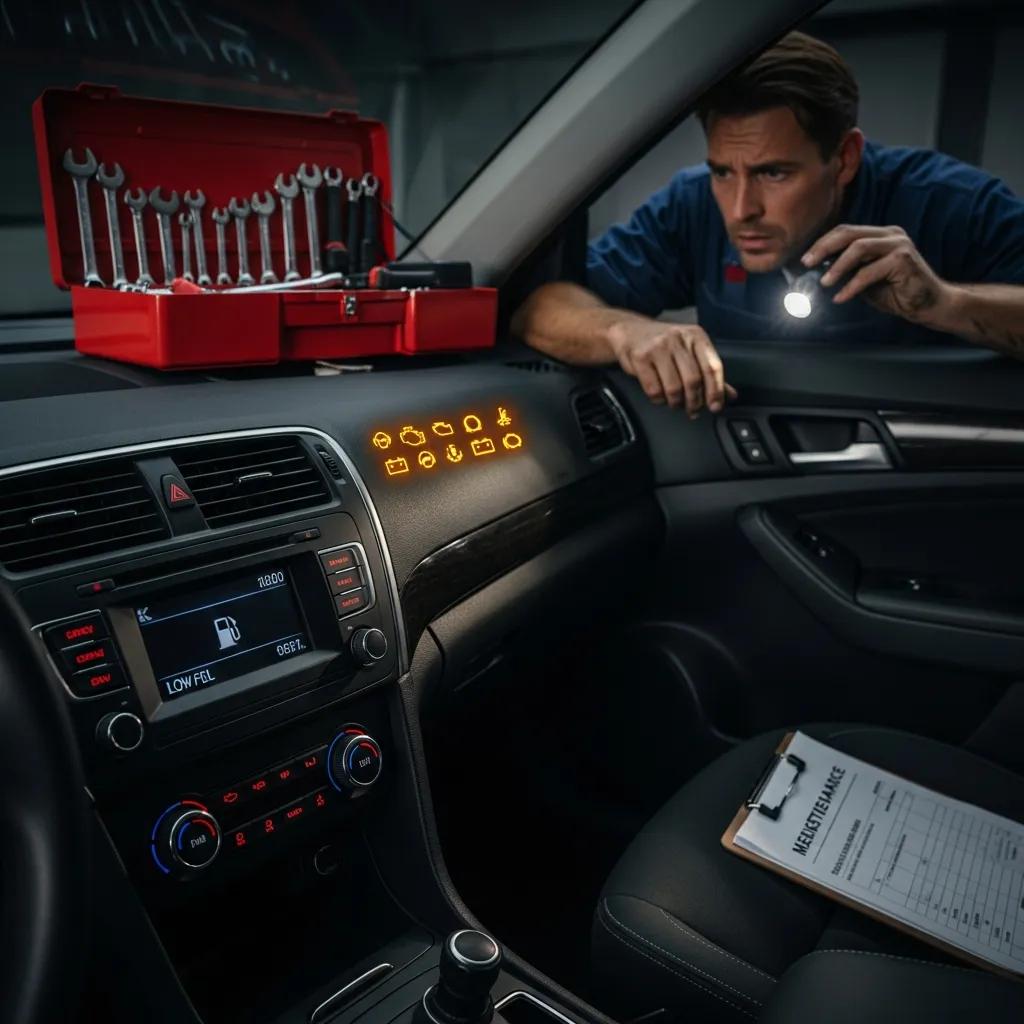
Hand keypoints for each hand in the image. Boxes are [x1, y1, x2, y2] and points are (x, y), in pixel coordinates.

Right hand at [607, 320, 737, 415]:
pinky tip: (660, 397)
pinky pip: (654, 389)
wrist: (629, 332)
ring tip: (675, 403)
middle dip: (694, 401)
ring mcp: (658, 347)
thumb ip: (708, 373)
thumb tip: (730, 395)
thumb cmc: (663, 344)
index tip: (716, 406)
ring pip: (674, 388)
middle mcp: (678, 338)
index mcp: (696, 336)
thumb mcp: (689, 352)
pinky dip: (659, 400)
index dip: (716, 391)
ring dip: (676, 403)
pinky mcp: (640, 357)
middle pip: (693, 380)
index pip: (712, 367)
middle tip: (693, 410)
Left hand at [803, 224, 951, 322]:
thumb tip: (816, 272)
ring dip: (837, 266)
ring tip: (824, 283)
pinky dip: (852, 285)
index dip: (823, 243)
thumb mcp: (864, 279)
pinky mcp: (904, 260)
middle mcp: (890, 234)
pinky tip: (841, 297)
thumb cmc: (895, 292)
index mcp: (880, 235)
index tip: (805, 259)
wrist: (928, 305)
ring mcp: (899, 245)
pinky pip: (870, 271)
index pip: (845, 231)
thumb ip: (847, 271)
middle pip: (849, 234)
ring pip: (859, 248)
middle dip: (824, 248)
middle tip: (807, 263)